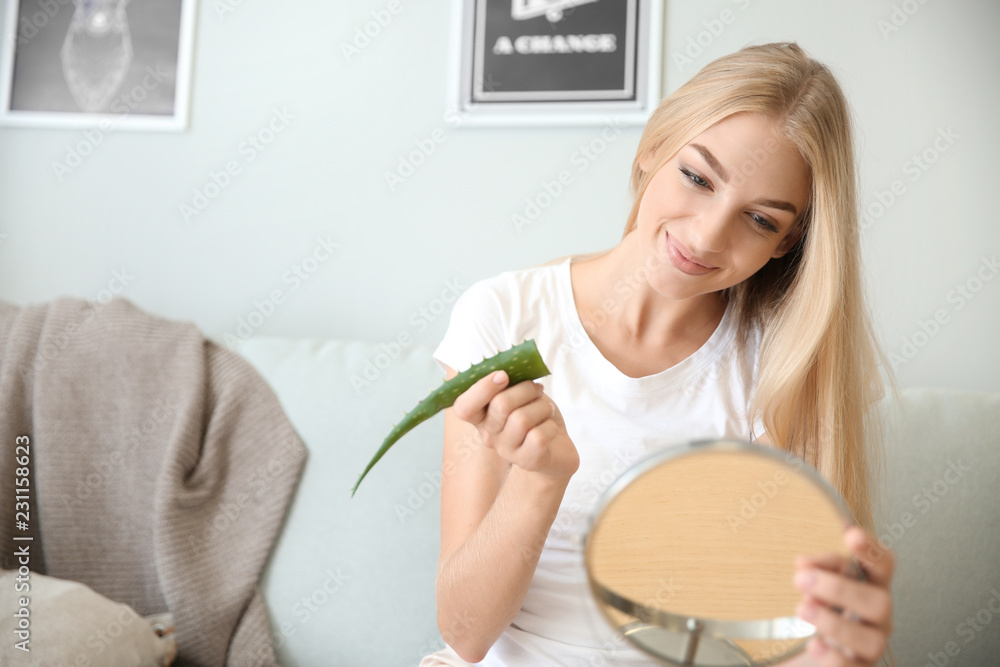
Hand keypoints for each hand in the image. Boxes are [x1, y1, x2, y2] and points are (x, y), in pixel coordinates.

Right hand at [452, 370, 578, 480]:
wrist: (558, 447)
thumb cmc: (536, 416)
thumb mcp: (521, 395)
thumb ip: (509, 384)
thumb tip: (506, 368)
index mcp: (481, 417)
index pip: (463, 407)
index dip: (481, 389)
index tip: (503, 375)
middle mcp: (489, 436)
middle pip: (500, 405)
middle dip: (525, 389)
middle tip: (537, 389)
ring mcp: (507, 451)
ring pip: (522, 419)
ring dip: (542, 407)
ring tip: (546, 410)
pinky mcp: (528, 461)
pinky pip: (538, 436)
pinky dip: (551, 426)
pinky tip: (551, 429)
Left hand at [793, 526, 894, 665]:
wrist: (820, 649)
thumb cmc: (826, 608)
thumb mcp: (821, 583)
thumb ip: (818, 568)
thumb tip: (803, 563)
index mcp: (871, 585)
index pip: (883, 564)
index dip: (872, 550)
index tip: (851, 535)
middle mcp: (878, 615)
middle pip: (879, 602)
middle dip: (839, 589)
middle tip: (801, 580)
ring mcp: (872, 644)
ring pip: (870, 638)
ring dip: (832, 622)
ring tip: (802, 610)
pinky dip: (832, 656)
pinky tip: (814, 645)